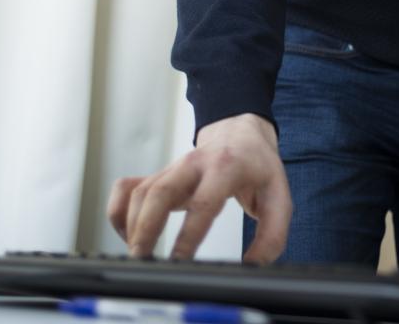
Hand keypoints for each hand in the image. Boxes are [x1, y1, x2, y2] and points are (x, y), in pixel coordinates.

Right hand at [107, 113, 291, 262]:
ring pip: (140, 192)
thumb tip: (254, 264)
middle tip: (144, 260)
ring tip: (139, 255)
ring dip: (132, 225)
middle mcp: (194, 164)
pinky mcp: (158, 173)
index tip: (180, 261)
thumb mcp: (279, 197)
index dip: (189, 235)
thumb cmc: (259, 166)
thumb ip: (272, 234)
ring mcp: (172, 168)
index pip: (203, 202)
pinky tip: (128, 233)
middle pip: (159, 191)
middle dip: (146, 228)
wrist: (241, 133)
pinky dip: (119, 211)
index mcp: (226, 167)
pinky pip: (127, 188)